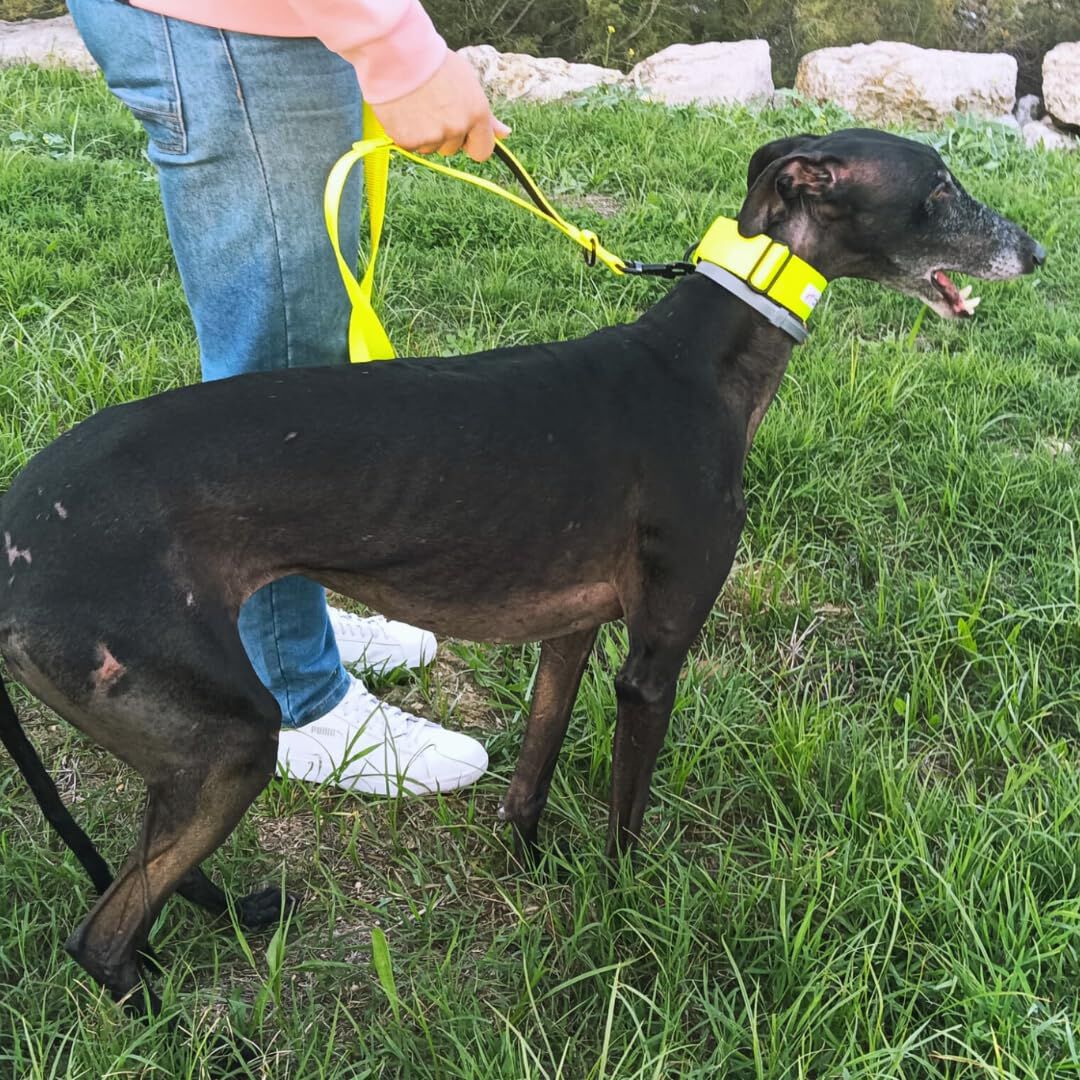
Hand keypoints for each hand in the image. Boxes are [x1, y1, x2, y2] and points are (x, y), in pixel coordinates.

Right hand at [370, 50, 509, 161]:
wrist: (397, 52)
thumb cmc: (434, 63)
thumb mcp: (467, 84)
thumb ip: (487, 116)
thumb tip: (506, 134)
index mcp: (477, 113)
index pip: (482, 151)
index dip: (471, 144)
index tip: (461, 134)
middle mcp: (458, 127)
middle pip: (452, 149)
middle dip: (443, 134)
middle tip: (430, 106)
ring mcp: (433, 136)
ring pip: (430, 148)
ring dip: (423, 134)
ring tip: (415, 105)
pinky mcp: (409, 141)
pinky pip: (410, 146)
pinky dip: (404, 132)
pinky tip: (402, 110)